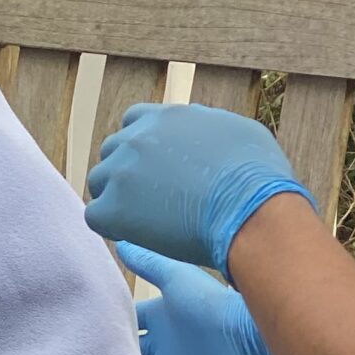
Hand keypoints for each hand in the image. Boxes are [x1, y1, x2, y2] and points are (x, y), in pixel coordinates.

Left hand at [85, 104, 314, 273]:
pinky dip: (112, 228)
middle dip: (126, 174)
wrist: (252, 210)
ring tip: (144, 222)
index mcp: (165, 117)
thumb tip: (195, 120)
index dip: (142, 149)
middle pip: (111, 152)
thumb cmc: (258, 177)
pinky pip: (95, 217)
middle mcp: (137, 138)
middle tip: (150, 202)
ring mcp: (122, 172)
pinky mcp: (114, 208)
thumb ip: (206, 124)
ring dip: (115, 200)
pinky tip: (138, 236)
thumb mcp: (237, 131)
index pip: (132, 123)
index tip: (155, 171)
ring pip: (98, 183)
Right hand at [117, 242, 278, 354]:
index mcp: (163, 317)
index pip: (132, 320)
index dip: (114, 321)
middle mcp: (165, 345)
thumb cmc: (211, 304)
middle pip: (132, 350)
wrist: (243, 340)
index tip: (88, 323)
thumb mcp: (173, 277)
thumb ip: (147, 263)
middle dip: (113, 352)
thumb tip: (121, 244)